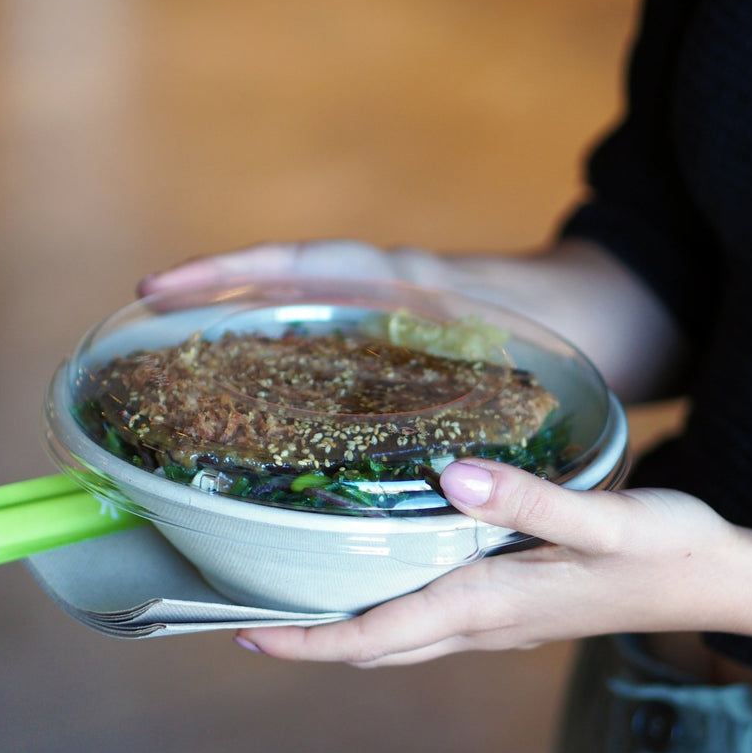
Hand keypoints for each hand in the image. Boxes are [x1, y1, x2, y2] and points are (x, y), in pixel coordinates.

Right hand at [140, 238, 687, 401]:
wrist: (606, 312)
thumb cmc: (571, 330)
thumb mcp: (536, 367)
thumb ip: (501, 417)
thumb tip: (460, 489)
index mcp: (408, 283)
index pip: (308, 263)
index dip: (233, 272)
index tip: (164, 284)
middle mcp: (383, 288)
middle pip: (283, 277)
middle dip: (215, 288)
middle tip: (146, 318)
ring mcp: (383, 307)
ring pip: (298, 304)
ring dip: (239, 317)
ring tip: (180, 361)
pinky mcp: (389, 332)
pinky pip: (322, 333)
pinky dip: (278, 349)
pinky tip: (251, 393)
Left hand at [234, 458, 749, 665]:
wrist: (723, 581)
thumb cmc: (670, 549)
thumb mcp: (605, 518)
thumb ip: (529, 498)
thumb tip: (450, 474)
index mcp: (490, 603)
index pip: (378, 637)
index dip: (309, 642)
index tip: (248, 636)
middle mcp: (485, 624)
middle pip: (377, 649)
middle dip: (311, 644)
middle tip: (249, 623)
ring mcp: (502, 623)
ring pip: (402, 640)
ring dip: (344, 632)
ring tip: (295, 603)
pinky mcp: (517, 608)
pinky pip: (431, 625)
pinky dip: (387, 616)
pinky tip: (380, 577)